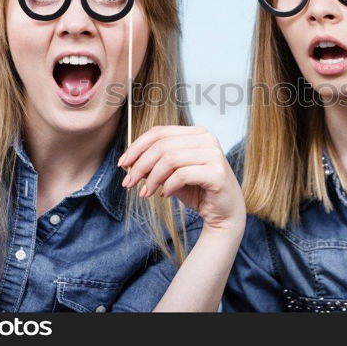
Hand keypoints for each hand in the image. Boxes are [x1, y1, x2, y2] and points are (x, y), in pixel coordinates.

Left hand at [117, 125, 244, 232]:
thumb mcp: (170, 174)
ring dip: (152, 178)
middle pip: (162, 146)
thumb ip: (153, 164)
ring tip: (145, 193)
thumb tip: (127, 163)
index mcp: (196, 133)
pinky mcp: (217, 173)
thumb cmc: (196, 190)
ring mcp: (214, 155)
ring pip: (170, 159)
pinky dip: (168, 186)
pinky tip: (165, 195)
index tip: (122, 164)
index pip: (159, 132)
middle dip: (140, 165)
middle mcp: (207, 139)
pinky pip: (182, 175)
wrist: (223, 213)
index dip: (137, 146)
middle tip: (128, 183)